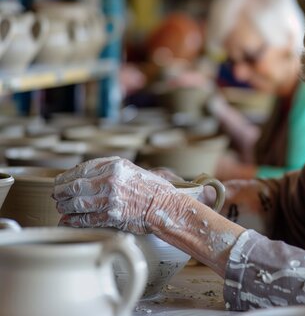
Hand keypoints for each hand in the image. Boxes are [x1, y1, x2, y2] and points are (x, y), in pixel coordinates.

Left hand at [53, 157, 179, 233]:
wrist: (164, 206)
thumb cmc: (151, 188)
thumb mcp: (131, 169)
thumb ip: (109, 169)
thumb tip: (84, 175)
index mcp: (114, 166)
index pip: (81, 170)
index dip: (66, 177)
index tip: (59, 182)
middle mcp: (110, 181)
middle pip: (74, 186)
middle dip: (61, 192)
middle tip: (56, 196)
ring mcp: (110, 199)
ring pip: (76, 203)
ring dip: (65, 207)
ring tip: (61, 208)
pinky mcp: (111, 216)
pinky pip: (85, 219)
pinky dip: (74, 221)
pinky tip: (68, 221)